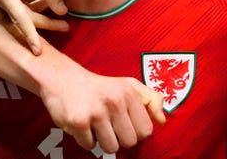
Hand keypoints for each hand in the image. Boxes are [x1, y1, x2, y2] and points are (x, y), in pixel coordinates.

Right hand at [0, 0, 66, 54]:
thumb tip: (64, 12)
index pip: (19, 17)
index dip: (30, 35)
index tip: (37, 52)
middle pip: (21, 17)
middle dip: (44, 24)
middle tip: (67, 28)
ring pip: (20, 11)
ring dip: (41, 14)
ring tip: (64, 21)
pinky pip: (17, 4)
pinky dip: (33, 4)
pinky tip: (50, 4)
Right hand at [35, 54, 165, 152]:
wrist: (64, 79)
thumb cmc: (101, 86)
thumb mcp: (129, 85)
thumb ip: (152, 99)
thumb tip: (162, 120)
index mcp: (130, 93)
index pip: (146, 131)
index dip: (136, 131)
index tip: (125, 123)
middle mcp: (115, 101)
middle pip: (129, 142)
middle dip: (120, 138)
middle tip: (109, 124)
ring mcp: (96, 112)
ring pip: (111, 147)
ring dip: (103, 140)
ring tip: (96, 124)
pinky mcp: (78, 121)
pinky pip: (90, 146)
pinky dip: (86, 139)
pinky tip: (83, 124)